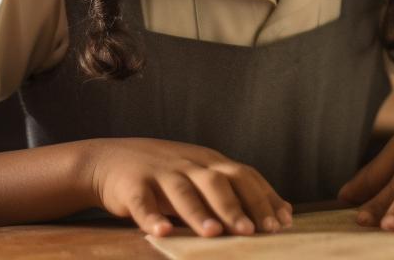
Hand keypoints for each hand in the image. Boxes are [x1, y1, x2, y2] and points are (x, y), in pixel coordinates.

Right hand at [85, 138, 291, 237]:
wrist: (108, 161)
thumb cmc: (166, 174)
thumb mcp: (203, 175)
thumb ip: (239, 191)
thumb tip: (285, 211)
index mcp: (210, 161)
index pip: (244, 175)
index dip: (263, 198)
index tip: (281, 223)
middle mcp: (188, 163)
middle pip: (217, 181)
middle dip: (236, 206)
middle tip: (253, 232)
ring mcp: (159, 172)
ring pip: (182, 191)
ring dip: (199, 212)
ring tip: (213, 234)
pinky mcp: (132, 185)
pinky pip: (141, 202)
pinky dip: (151, 217)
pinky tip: (161, 232)